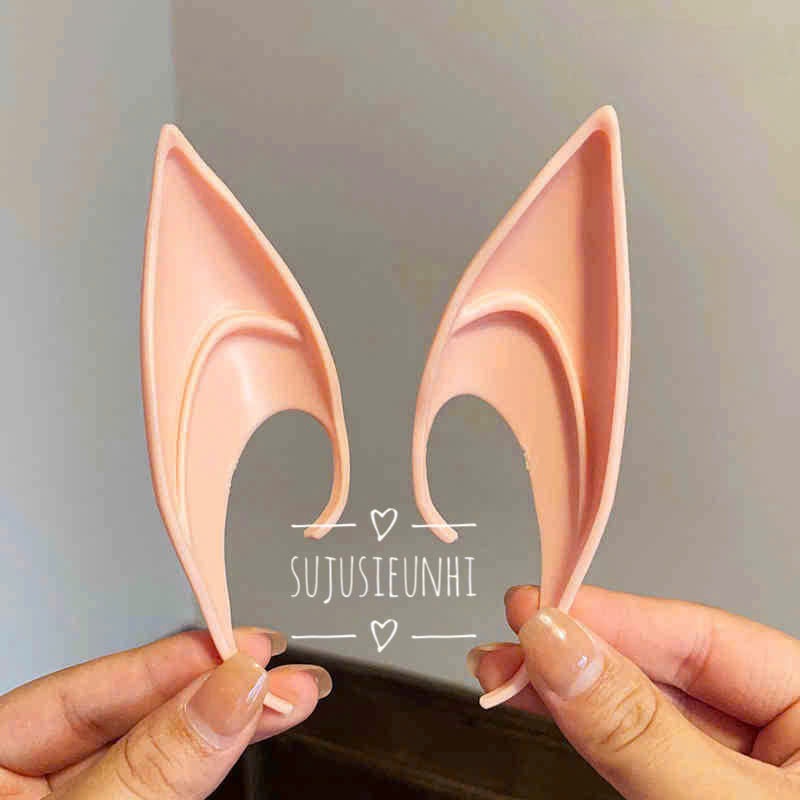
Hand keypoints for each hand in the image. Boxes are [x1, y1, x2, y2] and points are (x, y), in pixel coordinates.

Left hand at [0, 627, 329, 798]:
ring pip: (156, 753)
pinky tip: (248, 730)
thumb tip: (231, 690)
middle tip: (288, 676)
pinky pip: (164, 782)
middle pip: (128, 718)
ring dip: (227, 726)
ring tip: (290, 698)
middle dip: (214, 693)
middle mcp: (25, 781)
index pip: (83, 690)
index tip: (243, 647)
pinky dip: (209, 761)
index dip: (170, 663)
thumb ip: (152, 764)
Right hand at [469, 585, 799, 798]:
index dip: (615, 616)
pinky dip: (587, 730)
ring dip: (567, 690)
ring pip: (643, 712)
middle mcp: (785, 736)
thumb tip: (557, 645)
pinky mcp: (699, 796)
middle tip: (509, 637)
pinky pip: (638, 750)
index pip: (706, 636)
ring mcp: (742, 774)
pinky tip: (543, 703)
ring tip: (501, 669)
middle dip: (579, 655)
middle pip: (667, 671)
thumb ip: (639, 729)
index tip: (542, 606)